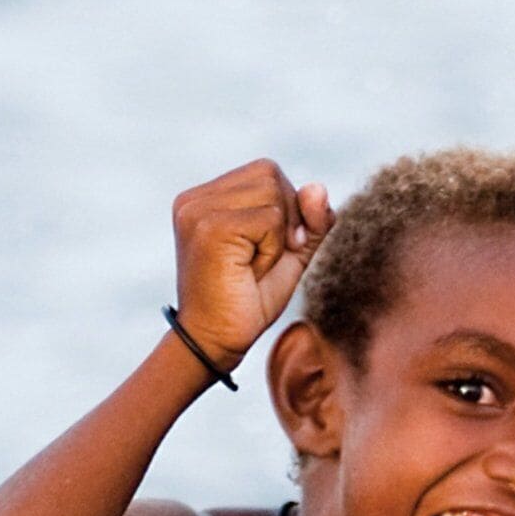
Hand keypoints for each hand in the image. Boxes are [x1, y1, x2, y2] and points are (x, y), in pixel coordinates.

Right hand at [168, 159, 332, 368]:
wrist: (216, 343)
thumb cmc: (248, 302)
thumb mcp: (289, 255)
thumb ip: (310, 220)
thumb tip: (319, 186)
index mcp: (206, 198)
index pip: (266, 172)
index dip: (286, 210)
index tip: (263, 251)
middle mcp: (195, 198)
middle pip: (271, 175)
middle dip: (284, 221)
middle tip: (257, 262)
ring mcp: (198, 209)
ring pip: (272, 193)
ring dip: (276, 237)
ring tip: (250, 266)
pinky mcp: (209, 226)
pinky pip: (269, 218)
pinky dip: (271, 249)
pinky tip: (248, 271)